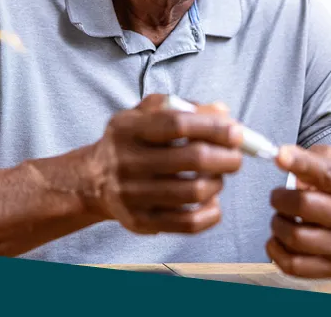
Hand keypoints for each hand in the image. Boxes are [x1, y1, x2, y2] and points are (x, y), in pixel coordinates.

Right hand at [84, 94, 243, 234]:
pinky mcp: (139, 221)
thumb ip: (182, 107)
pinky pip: (189, 223)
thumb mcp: (145, 114)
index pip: (177, 124)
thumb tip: (223, 113)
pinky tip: (210, 200)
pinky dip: (211, 212)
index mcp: (127, 129)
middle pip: (192, 159)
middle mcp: (125, 162)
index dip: (213, 127)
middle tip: (236, 157)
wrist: (93, 180)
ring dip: (218, 183)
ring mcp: (131, 195)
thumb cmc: (130, 142)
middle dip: (226, 157)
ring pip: (195, 191)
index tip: (237, 132)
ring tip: (217, 177)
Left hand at [267, 145, 330, 277]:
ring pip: (296, 237)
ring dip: (277, 224)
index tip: (279, 156)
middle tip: (277, 197)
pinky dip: (275, 250)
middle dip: (280, 198)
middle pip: (306, 205)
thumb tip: (284, 159)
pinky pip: (294, 265)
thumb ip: (310, 158)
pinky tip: (277, 239)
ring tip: (281, 217)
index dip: (300, 163)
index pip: (328, 174)